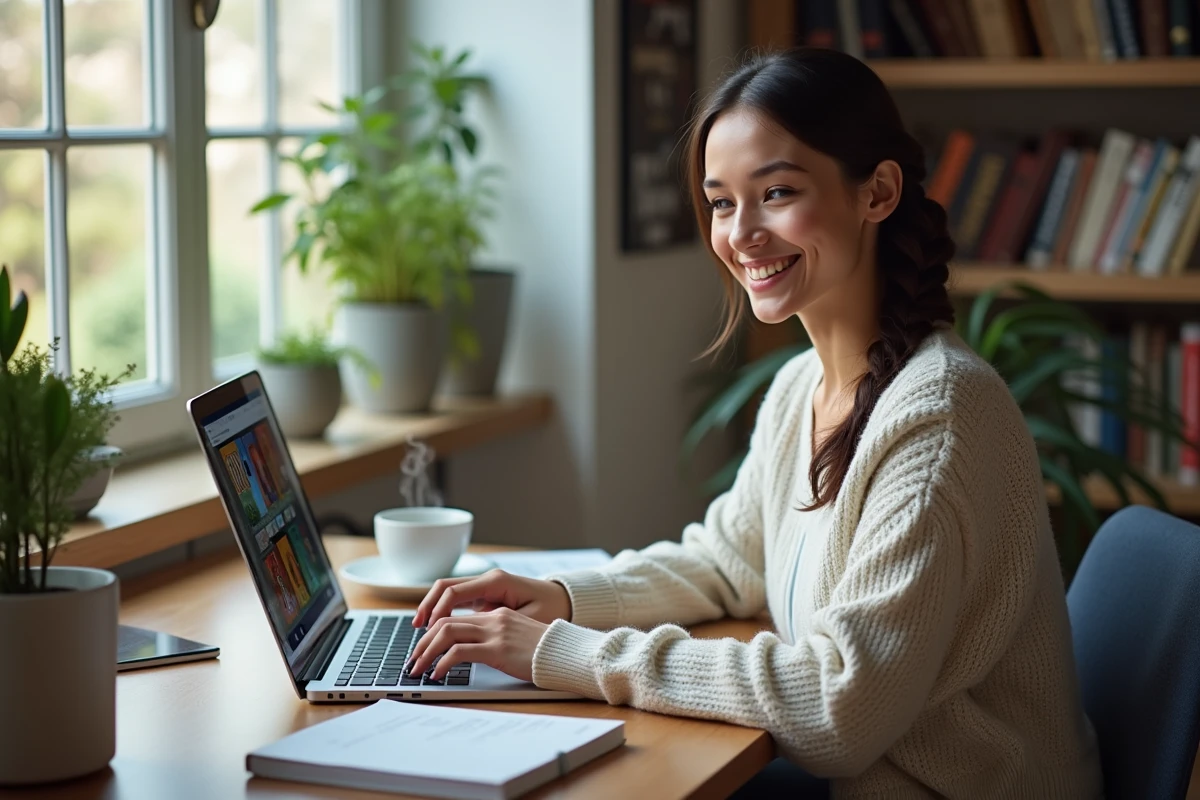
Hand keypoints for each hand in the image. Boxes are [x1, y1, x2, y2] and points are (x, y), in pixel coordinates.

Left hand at [406, 607, 547, 681]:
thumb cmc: (548, 652)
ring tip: (418, 669)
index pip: (455, 617)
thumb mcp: (519, 639)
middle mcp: (494, 619)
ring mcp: (495, 632)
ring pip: (447, 633)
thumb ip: (497, 639)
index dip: (433, 632)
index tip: (423, 648)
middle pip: (445, 622)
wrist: (568, 654)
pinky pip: (459, 652)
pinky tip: (438, 674)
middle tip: (414, 661)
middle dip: (423, 643)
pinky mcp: (498, 649)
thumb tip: (473, 652)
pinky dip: (443, 663)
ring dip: (426, 652)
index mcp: (498, 615)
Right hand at [412, 569, 571, 627]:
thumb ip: (500, 624)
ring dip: (432, 608)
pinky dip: (444, 611)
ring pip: (448, 592)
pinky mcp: (485, 596)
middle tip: (416, 629)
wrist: (565, 600)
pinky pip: (458, 600)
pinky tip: (436, 627)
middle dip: (428, 607)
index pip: (455, 592)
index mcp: (496, 582)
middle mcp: (487, 580)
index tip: (428, 630)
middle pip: (445, 587)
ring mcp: (485, 587)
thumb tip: (473, 633)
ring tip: (420, 629)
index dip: (437, 611)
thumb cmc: (550, 610)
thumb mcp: (527, 620)